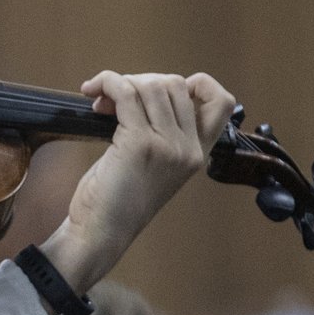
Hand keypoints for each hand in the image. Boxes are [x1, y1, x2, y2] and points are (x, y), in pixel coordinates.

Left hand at [44, 72, 234, 290]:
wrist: (100, 233)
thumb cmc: (118, 200)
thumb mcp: (154, 166)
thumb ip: (162, 133)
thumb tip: (140, 88)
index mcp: (199, 154)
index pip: (222, 102)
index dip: (196, 83)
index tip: (160, 90)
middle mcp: (189, 149)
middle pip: (176, 84)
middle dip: (141, 81)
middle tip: (112, 100)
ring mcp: (168, 146)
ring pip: (152, 85)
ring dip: (121, 82)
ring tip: (100, 101)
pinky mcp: (140, 144)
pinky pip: (127, 93)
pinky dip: (108, 83)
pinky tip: (91, 91)